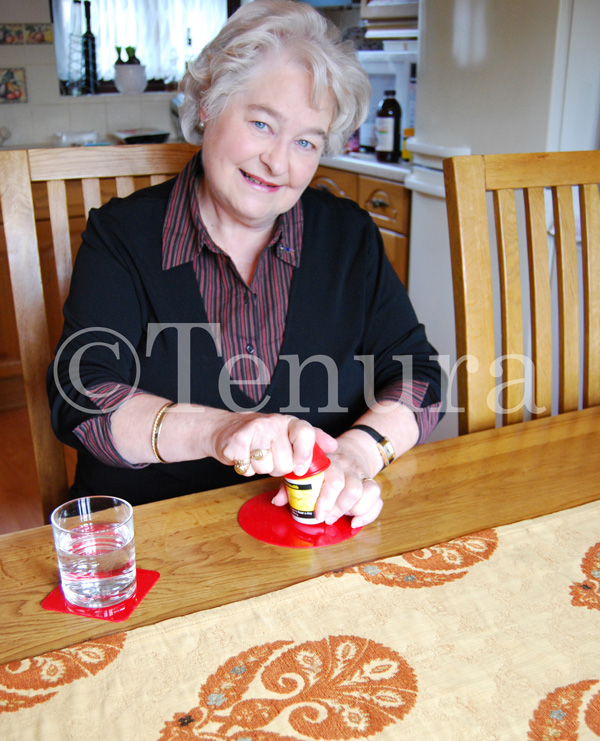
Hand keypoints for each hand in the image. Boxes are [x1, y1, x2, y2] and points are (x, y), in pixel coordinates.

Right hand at [209, 410, 336, 477]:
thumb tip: (333, 446)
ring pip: (266, 467)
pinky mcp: (236, 441)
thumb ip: (312, 441)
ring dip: (261, 469)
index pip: (306, 433)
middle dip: (278, 467)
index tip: (300, 469)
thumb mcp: (289, 434)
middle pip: (285, 462)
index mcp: (289, 422)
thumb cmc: (263, 435)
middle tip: (271, 457)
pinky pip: (248, 469)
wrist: (227, 429)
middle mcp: (273, 423)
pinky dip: (246, 469)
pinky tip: (245, 458)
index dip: (305, 454)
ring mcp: (254, 430)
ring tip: (257, 456)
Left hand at [271, 435, 383, 528]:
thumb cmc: (323, 465)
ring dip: (353, 510)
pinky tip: (355, 522)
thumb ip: (291, 484)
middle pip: (351, 488)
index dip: (327, 498)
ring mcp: (362, 476)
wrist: (352, 450)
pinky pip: (378, 499)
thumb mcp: (305, 470)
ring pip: (367, 492)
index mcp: (331, 462)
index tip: (318, 513)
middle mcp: (349, 468)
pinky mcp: (372, 486)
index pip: (335, 478)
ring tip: (340, 518)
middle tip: (326, 518)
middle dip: (338, 508)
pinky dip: (369, 514)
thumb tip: (277, 501)